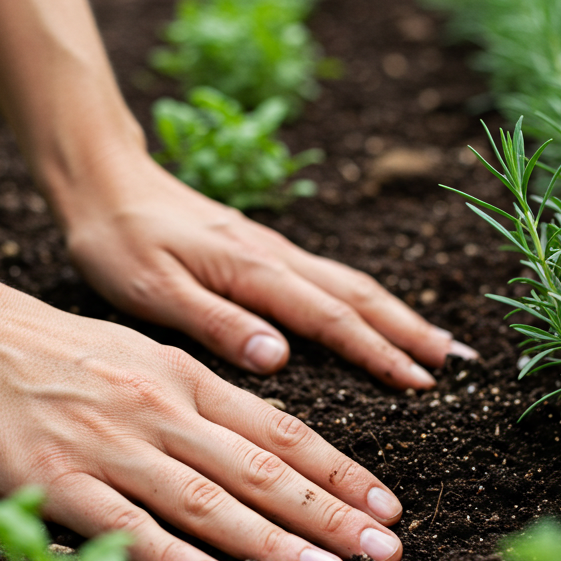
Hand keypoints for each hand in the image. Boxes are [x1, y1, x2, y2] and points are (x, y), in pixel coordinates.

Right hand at [0, 269, 407, 560]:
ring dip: (276, 542)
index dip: (337, 470)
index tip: (385, 504)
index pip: (278, 429)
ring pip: (208, 500)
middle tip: (388, 550)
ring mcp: (108, 445)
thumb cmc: (43, 342)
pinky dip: (175, 555)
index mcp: (180, 375)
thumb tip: (249, 436)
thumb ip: (191, 391)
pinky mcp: (53, 480)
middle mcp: (158, 409)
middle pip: (261, 468)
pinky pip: (125, 525)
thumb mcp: (133, 351)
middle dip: (331, 513)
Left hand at [61, 148, 475, 388]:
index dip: (377, 351)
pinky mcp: (258, 247)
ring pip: (347, 281)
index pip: (328, 317)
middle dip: (409, 329)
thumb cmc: (119, 237)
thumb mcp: (152, 290)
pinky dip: (361, 297)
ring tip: (434, 341)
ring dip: (395, 312)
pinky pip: (325, 274)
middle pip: (356, 293)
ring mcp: (269, 248)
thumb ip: (216, 322)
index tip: (421, 382)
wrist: (103, 178)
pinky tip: (369, 312)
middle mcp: (272, 256)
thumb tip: (280, 359)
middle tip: (457, 361)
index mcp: (252, 269)